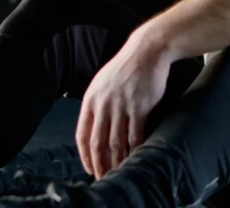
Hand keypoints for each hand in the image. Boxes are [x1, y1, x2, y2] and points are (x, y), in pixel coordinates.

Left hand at [75, 35, 170, 178]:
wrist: (147, 51)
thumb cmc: (125, 68)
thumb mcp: (102, 83)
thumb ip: (96, 104)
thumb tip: (93, 127)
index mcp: (91, 99)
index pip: (82, 134)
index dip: (84, 155)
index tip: (89, 168)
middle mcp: (103, 104)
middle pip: (98, 142)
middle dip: (99, 164)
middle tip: (103, 178)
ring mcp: (121, 106)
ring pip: (116, 142)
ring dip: (117, 161)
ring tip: (119, 173)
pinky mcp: (140, 107)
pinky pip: (136, 135)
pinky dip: (135, 150)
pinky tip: (136, 158)